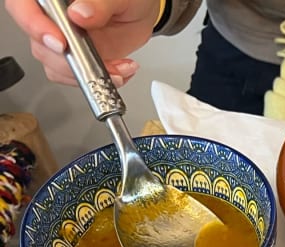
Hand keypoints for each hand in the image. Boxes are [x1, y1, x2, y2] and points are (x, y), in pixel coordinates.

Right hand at [4, 0, 161, 86]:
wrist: (139, 12)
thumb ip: (100, 3)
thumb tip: (81, 14)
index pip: (22, 6)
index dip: (33, 24)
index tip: (60, 42)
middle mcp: (51, 17)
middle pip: (39, 43)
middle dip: (70, 61)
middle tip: (99, 62)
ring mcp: (61, 38)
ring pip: (55, 65)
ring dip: (88, 74)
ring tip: (118, 67)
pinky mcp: (75, 57)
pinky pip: (74, 76)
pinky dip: (98, 80)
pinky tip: (118, 70)